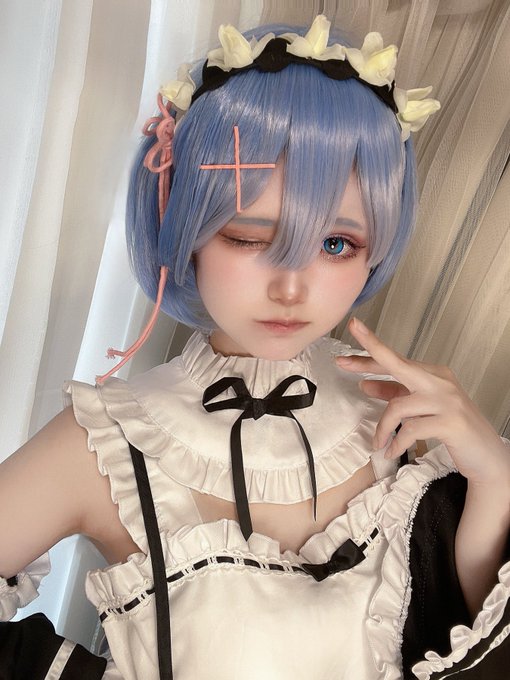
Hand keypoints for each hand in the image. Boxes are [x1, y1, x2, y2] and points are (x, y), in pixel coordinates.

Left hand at [335, 317, 509, 488]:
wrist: (486, 454)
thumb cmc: (452, 428)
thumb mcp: (421, 408)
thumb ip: (394, 394)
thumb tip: (365, 385)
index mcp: (433, 374)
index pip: (395, 360)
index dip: (372, 347)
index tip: (354, 328)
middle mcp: (440, 382)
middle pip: (398, 364)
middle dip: (370, 357)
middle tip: (342, 360)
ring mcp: (447, 401)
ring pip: (398, 406)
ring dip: (382, 428)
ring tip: (378, 443)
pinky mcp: (450, 423)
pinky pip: (410, 429)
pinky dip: (396, 443)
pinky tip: (392, 451)